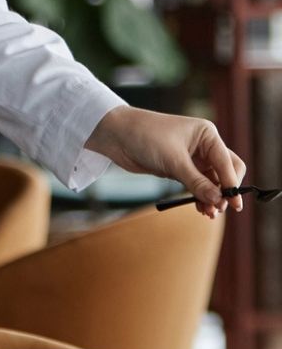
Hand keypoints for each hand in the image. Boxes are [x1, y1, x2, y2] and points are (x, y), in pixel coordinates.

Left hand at [87, 105, 246, 216]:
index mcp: (207, 135)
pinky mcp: (179, 168)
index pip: (228, 162)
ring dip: (212, 197)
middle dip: (224, 190)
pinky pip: (197, 185)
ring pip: (211, 181)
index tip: (233, 204)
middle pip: (225, 172)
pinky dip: (200, 196)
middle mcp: (203, 145)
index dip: (232, 184)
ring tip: (209, 213)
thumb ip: (196, 181)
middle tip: (219, 208)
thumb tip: (218, 200)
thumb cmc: (145, 137)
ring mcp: (192, 158)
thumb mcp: (173, 160)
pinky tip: (201, 209)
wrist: (115, 134)